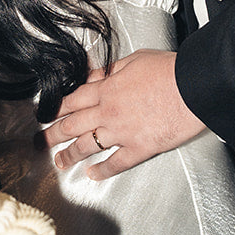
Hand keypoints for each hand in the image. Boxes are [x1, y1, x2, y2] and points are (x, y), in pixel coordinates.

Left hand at [45, 49, 206, 178]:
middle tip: (40, 142)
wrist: (194, 87)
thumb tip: (95, 75)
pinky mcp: (140, 148)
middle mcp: (108, 112)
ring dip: (70, 155)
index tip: (44, 115)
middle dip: (52, 135)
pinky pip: (116, 163)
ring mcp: (122, 132)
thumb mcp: (134, 60)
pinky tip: (93, 174)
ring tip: (60, 162)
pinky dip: (102, 170)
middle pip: (72, 126)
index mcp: (106, 89)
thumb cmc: (170, 70)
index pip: (71, 100)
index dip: (55, 109)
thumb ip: (110, 70)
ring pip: (87, 146)